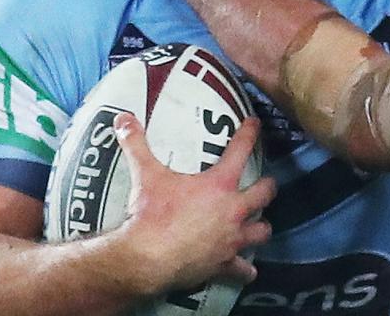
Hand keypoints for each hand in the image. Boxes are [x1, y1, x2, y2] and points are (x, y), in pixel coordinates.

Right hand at [111, 113, 275, 295]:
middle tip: (266, 183)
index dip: (249, 134)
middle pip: (264, 194)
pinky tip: (248, 271)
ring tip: (259, 224)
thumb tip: (123, 119)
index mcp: (219, 185)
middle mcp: (233, 210)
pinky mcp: (223, 264)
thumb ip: (136, 144)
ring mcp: (231, 239)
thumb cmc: (152, 214)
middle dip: (267, 187)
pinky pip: (242, 269)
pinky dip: (245, 270)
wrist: (147, 257)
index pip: (240, 151)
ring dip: (260, 227)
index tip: (255, 124)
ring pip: (260, 231)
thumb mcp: (145, 175)